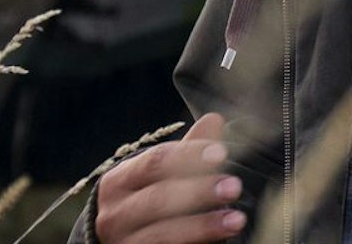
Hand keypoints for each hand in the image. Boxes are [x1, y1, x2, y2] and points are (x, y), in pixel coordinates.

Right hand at [94, 113, 246, 242]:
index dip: (188, 156)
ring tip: (236, 219)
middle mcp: (115, 213)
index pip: (153, 162)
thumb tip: (213, 120)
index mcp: (119, 181)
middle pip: (157, 199)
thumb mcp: (159, 174)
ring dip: (202, 226)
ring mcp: (124, 242)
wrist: (121, 239)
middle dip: (198, 192)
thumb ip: (188, 151)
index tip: (221, 153)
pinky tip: (221, 241)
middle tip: (233, 186)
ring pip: (162, 234)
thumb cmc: (145, 199)